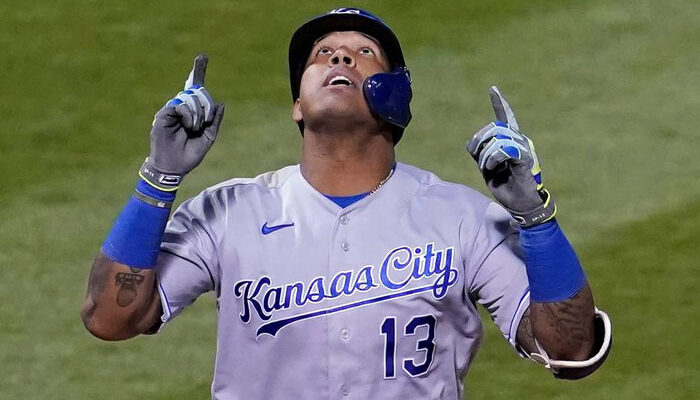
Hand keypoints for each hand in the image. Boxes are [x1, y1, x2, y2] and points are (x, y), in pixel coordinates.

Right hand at [139, 54, 225, 190]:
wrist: (175, 168)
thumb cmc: (190, 154)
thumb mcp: (209, 138)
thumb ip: (214, 121)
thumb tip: (221, 103)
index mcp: (193, 113)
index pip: (195, 89)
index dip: (198, 72)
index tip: (202, 57)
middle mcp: (181, 108)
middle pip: (197, 92)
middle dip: (206, 104)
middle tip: (205, 121)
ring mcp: (171, 110)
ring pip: (189, 98)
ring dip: (198, 113)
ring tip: (194, 128)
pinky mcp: (163, 114)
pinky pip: (179, 104)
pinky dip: (188, 115)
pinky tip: (188, 126)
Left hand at [466, 86, 555, 226]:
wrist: (518, 203)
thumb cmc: (503, 185)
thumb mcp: (486, 166)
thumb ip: (480, 152)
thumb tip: (472, 144)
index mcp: (510, 140)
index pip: (505, 117)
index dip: (499, 103)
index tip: (493, 89)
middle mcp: (519, 140)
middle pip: (494, 127)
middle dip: (480, 140)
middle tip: (478, 158)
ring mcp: (524, 148)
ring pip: (498, 138)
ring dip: (486, 155)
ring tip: (487, 168)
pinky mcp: (526, 158)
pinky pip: (505, 150)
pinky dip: (494, 158)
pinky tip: (493, 167)